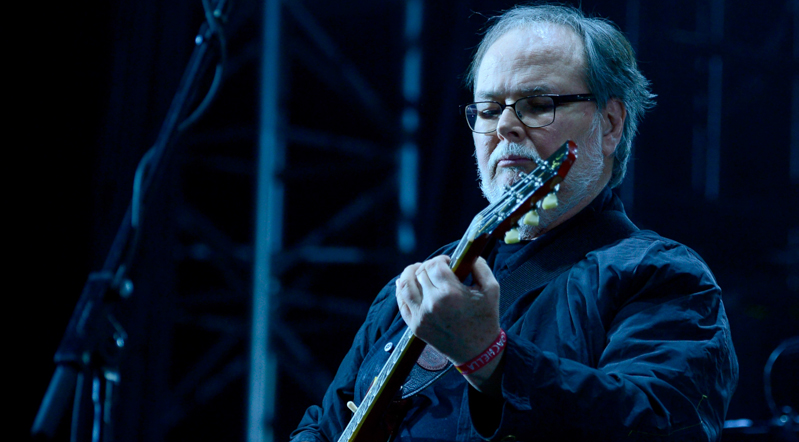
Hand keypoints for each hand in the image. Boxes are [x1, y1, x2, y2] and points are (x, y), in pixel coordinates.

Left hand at [395, 255, 501, 369]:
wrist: (478, 352)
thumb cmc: (486, 319)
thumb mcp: (492, 289)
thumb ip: (479, 265)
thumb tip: (466, 254)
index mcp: (451, 294)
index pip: (435, 265)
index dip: (441, 259)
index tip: (448, 262)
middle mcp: (432, 304)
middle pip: (421, 273)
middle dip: (429, 266)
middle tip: (437, 269)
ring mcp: (421, 316)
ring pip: (405, 285)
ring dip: (409, 273)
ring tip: (417, 270)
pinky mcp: (415, 326)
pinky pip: (401, 303)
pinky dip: (401, 290)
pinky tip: (405, 283)